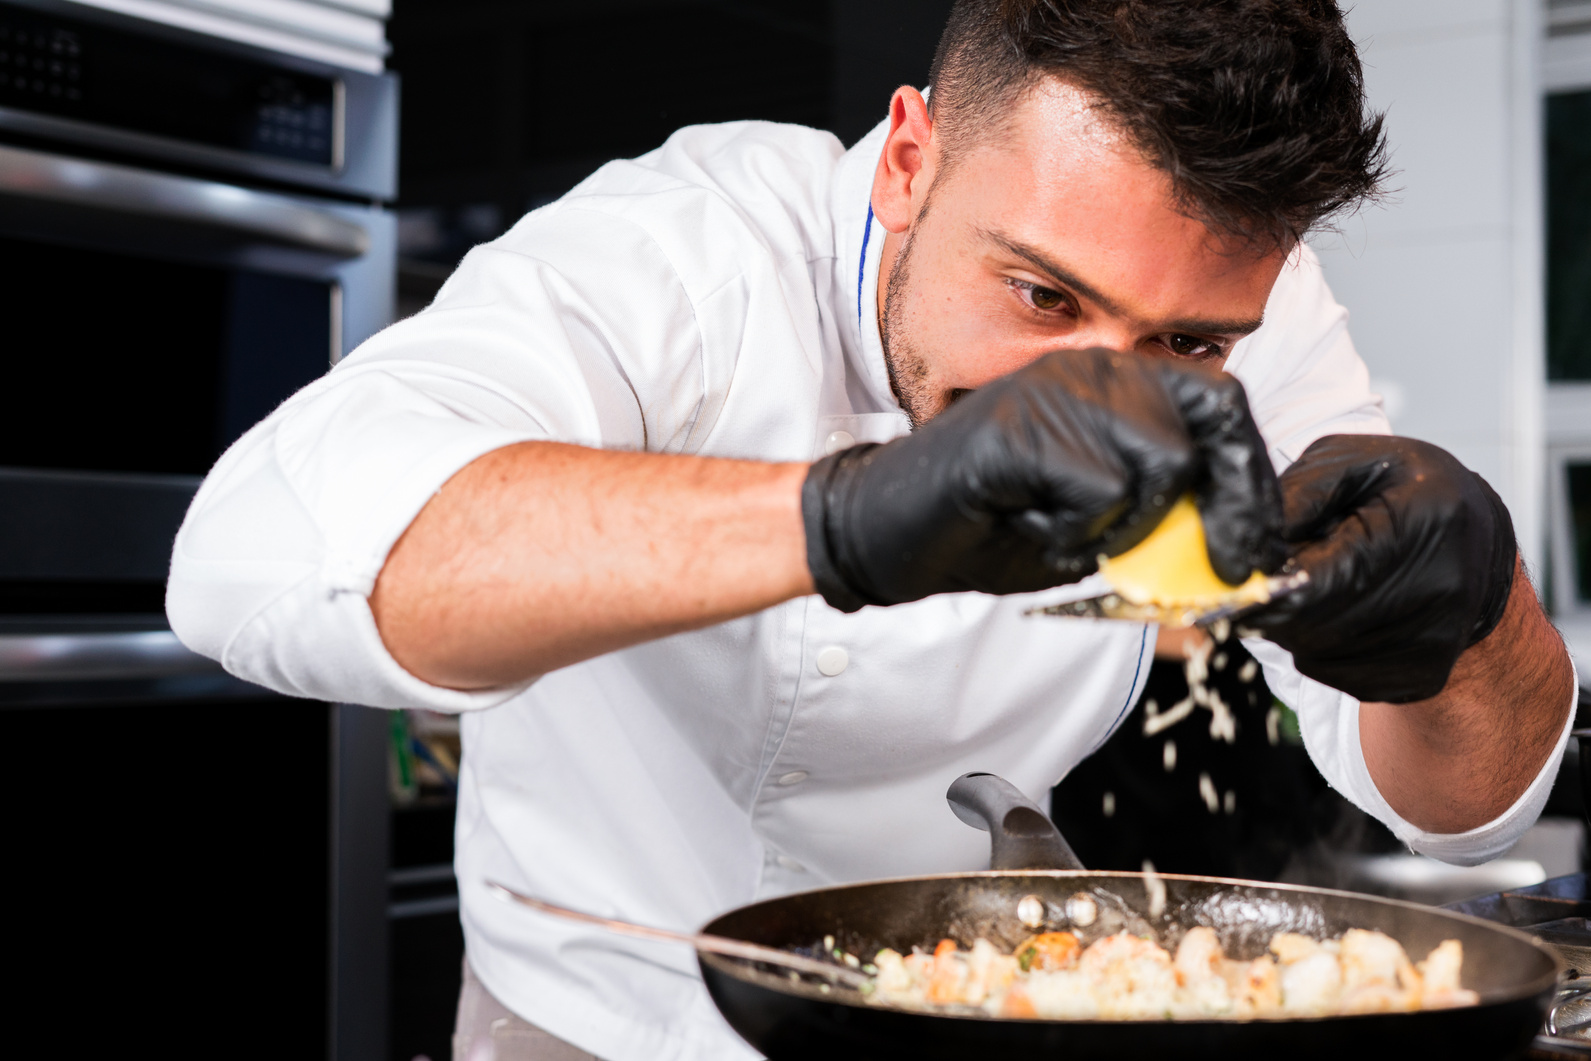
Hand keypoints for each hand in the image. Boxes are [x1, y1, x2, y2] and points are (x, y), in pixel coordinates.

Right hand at [802, 348, 1284, 610]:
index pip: (1222, 404)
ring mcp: (1054, 390)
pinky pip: (1101, 492)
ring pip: (1164, 463)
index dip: (1253, 479)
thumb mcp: (1095, 530)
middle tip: (1227, 568)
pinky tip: (1028, 524)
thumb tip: (1235, 567)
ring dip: (1133, 526)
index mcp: (1114, 382)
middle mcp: (1091, 368)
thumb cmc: (985, 526)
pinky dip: (1075, 533)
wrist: (883, 529)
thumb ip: (1161, 528)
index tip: (1252, 550)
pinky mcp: (1020, 426)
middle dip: (1233, 504)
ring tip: (1070, 531)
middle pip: (1213, 417)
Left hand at [1243, 434, 1516, 702]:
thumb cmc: (1409, 492)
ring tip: (1319, 586)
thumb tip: (1244, 544)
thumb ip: (1297, 494)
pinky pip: (1334, 675)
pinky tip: (1341, 611)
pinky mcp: (1421, 679)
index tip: (1234, 584)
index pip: (1321, 581)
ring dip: (1295, 626)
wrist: (1477, 542)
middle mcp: (1439, 591)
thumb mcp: (1353, 463)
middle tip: (1268, 580)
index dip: (1266, 588)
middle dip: (1274, 606)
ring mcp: (1433, 644)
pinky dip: (1319, 647)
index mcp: (1424, 522)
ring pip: (1315, 655)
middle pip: (1312, 627)